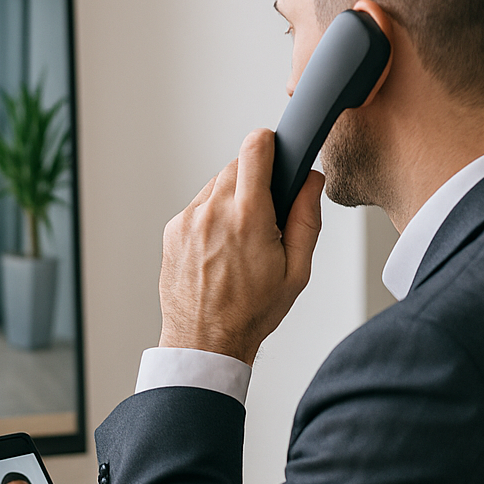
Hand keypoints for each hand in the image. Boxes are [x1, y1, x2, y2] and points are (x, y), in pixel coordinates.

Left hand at [158, 129, 323, 363]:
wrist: (204, 340)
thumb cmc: (251, 311)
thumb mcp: (296, 270)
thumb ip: (306, 218)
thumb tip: (311, 180)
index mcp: (248, 217)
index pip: (255, 149)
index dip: (269, 143)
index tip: (277, 151)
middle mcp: (212, 211)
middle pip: (236, 165)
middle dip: (254, 180)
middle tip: (265, 215)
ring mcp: (188, 220)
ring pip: (215, 186)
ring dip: (232, 199)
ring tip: (241, 238)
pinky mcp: (172, 230)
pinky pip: (197, 207)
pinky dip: (211, 217)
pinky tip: (220, 248)